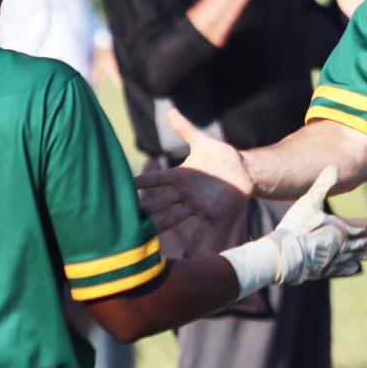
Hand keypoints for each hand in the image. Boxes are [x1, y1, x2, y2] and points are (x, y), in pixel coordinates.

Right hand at [135, 110, 253, 254]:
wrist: (245, 172)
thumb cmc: (222, 156)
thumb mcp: (203, 142)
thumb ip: (186, 130)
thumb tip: (171, 111)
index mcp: (181, 175)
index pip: (156, 180)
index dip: (140, 183)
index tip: (121, 186)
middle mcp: (184, 193)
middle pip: (160, 203)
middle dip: (144, 210)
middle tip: (125, 219)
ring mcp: (196, 206)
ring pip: (174, 218)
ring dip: (160, 227)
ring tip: (145, 240)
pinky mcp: (211, 215)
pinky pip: (200, 231)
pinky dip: (193, 243)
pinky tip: (184, 256)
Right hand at [269, 166, 366, 283]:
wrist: (285, 255)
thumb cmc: (297, 226)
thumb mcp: (309, 201)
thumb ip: (322, 185)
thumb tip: (333, 167)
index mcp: (341, 228)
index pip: (366, 226)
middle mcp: (342, 245)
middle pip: (365, 241)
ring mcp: (334, 259)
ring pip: (357, 256)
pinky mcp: (323, 270)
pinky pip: (341, 269)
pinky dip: (350, 267)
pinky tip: (355, 268)